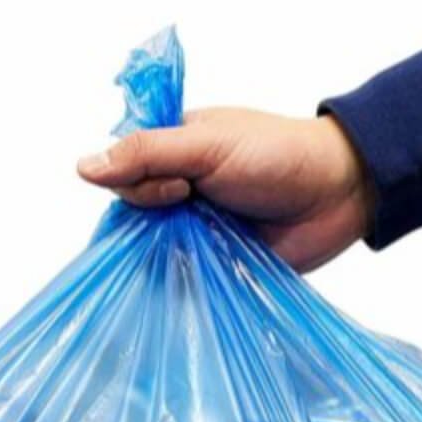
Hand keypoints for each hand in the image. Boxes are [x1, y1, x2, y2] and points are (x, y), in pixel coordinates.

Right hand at [77, 110, 371, 271]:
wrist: (338, 191)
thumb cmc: (277, 155)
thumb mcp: (207, 145)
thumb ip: (147, 154)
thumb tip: (82, 168)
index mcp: (174, 150)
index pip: (125, 173)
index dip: (138, 185)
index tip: (176, 188)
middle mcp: (181, 189)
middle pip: (136, 215)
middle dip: (153, 218)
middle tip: (189, 207)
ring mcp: (199, 227)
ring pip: (158, 247)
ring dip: (168, 251)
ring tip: (196, 245)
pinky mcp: (219, 261)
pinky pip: (187, 275)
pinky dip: (185, 277)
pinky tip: (191, 276)